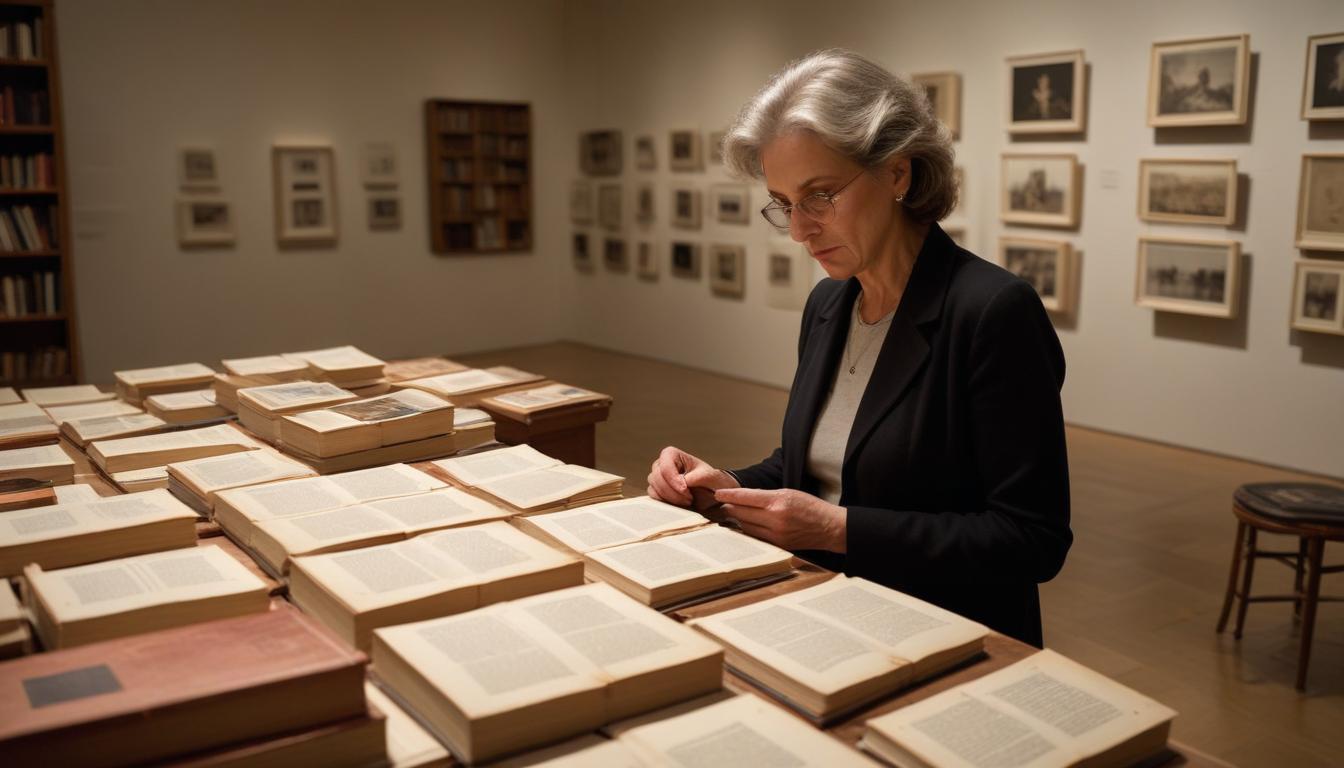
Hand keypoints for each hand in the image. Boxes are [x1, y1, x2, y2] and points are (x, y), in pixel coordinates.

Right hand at [647, 446, 737, 510]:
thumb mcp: (709, 477)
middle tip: (689, 499)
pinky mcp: (656, 491)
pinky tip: (680, 504)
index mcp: (671, 454)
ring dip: (671, 498)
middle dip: (673, 492)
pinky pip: (654, 498)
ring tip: (688, 501)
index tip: (686, 490)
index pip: (665, 467)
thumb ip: (697, 477)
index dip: (673, 480)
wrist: (709, 491)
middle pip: (656, 478)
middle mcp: (660, 464)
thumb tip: (685, 481)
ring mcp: (656, 478)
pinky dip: (666, 503)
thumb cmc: (709, 480)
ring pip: (654, 489)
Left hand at [714, 487, 846, 552]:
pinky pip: (755, 536)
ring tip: (730, 513)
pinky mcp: (777, 545)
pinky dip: (748, 529)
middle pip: (742, 513)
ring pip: (746, 526)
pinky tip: (744, 525)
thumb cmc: (811, 507)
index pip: (746, 497)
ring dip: (736, 519)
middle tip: (720, 503)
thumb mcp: (789, 493)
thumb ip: (766, 496)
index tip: (718, 494)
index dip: (729, 495)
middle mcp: (775, 519)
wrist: (830, 528)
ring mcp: (776, 534)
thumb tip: (745, 498)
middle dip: (729, 507)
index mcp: (778, 502)